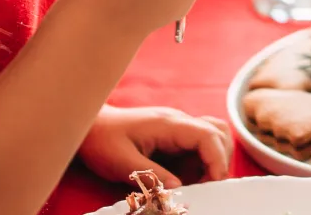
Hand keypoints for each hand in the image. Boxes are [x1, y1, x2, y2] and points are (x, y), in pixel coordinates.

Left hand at [77, 105, 232, 188]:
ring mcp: (177, 129)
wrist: (89, 127)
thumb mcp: (123, 163)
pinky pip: (198, 147)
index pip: (208, 135)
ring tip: (203, 185)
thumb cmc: (102, 142)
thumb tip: (179, 188)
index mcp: (169, 124)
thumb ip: (152, 176)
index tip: (215, 184)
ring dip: (214, 160)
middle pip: (218, 133)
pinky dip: (202, 163)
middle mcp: (178, 123)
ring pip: (212, 137)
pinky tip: (189, 181)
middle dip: (221, 160)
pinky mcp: (173, 138)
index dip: (217, 160)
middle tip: (210, 188)